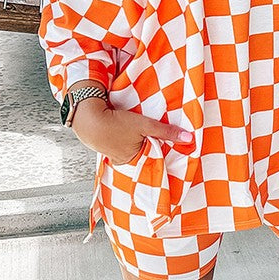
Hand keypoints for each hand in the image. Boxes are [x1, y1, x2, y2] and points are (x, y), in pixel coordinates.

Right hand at [71, 98, 193, 165]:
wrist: (88, 119)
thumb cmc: (116, 124)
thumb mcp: (145, 125)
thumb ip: (166, 132)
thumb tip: (190, 138)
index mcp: (134, 160)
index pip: (155, 160)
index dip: (164, 154)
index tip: (175, 154)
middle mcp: (125, 161)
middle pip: (144, 155)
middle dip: (152, 149)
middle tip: (162, 143)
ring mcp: (115, 154)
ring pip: (134, 149)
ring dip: (139, 142)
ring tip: (145, 136)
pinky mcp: (108, 143)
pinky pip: (124, 143)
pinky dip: (129, 139)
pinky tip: (129, 132)